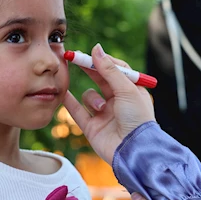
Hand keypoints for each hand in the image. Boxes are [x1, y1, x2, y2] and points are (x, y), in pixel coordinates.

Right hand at [63, 44, 154, 164]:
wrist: (133, 150)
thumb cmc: (137, 118)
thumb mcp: (126, 89)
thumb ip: (109, 69)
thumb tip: (96, 48)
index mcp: (131, 91)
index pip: (115, 69)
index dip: (102, 60)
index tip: (90, 52)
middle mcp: (118, 101)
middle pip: (100, 79)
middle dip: (89, 69)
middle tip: (74, 57)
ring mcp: (104, 114)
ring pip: (89, 96)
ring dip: (93, 99)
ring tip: (101, 109)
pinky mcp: (92, 127)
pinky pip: (78, 111)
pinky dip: (70, 102)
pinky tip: (63, 92)